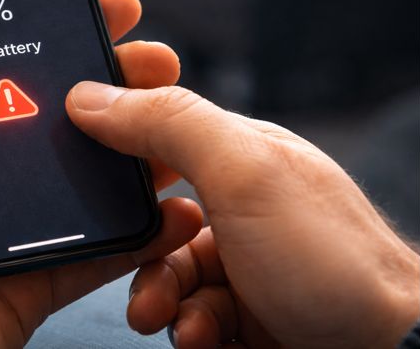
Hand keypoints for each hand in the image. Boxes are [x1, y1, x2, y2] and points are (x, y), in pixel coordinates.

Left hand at [0, 0, 202, 347]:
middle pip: (37, 104)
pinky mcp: (22, 275)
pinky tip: (169, 198)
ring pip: (74, 167)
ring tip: (170, 106)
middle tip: (143, 47)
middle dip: (96, 70)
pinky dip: (134, 226)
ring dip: (127, 137)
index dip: (27, 22)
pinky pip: (90, 245)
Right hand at [66, 82, 419, 347]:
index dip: (121, 147)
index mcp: (238, 155)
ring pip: (166, 273)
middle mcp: (238, 205)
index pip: (158, 133)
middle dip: (141, 254)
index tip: (89, 166)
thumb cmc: (331, 260)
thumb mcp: (242, 173)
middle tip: (145, 275)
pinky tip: (206, 337)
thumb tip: (91, 95)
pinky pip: (189, 313)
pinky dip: (188, 327)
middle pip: (152, 217)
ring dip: (161, 299)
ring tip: (180, 321)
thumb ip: (167, 125)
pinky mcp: (245, 312)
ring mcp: (243, 261)